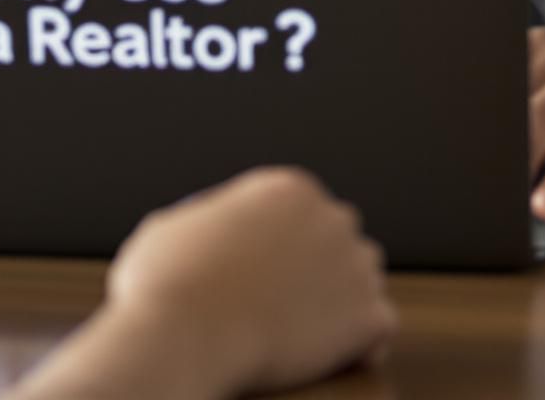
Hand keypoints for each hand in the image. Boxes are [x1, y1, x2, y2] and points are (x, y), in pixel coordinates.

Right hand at [7, 168, 394, 399]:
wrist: (184, 336)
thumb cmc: (164, 285)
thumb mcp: (171, 228)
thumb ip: (206, 220)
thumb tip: (204, 230)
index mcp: (287, 188)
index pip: (305, 209)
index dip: (290, 240)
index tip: (277, 266)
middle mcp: (331, 217)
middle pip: (340, 237)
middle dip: (322, 263)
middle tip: (293, 297)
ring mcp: (355, 266)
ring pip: (365, 278)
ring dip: (344, 299)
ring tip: (312, 329)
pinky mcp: (368, 316)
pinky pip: (380, 327)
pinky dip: (364, 344)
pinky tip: (345, 355)